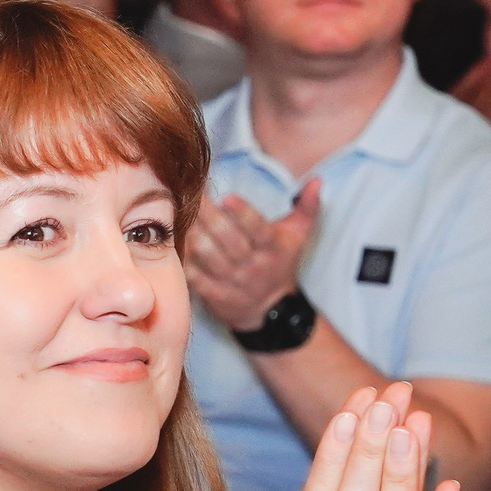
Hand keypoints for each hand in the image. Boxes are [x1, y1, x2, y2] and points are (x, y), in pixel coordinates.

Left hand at [185, 178, 320, 334]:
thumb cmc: (281, 263)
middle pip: (228, 240)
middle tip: (193, 194)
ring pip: (209, 257)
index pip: (258, 229)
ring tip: (181, 213)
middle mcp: (254, 266)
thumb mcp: (299, 236)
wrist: (270, 310)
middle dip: (209, 216)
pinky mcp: (216, 296)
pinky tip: (173, 241)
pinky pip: (195, 277)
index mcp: (274, 248)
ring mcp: (233, 283)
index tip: (226, 197)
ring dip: (193, 234)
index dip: (243, 213)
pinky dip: (183, 259)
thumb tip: (317, 180)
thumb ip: (307, 207)